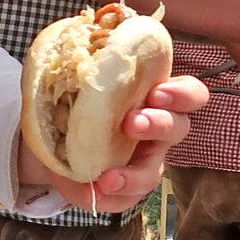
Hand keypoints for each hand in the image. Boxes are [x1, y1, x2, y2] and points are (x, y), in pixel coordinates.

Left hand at [17, 74, 206, 213]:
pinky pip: (126, 199)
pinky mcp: (125, 188)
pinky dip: (109, 197)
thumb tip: (75, 41)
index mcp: (154, 96)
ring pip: (154, 171)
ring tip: (108, 178)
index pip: (189, 93)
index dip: (182, 94)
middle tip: (131, 123)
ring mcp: (144, 161)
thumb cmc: (78, 98)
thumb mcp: (80, 76)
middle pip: (178, 129)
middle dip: (158, 125)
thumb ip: (87, 61)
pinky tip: (92, 191)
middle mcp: (157, 129)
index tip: (156, 93)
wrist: (51, 134)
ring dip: (134, 174)